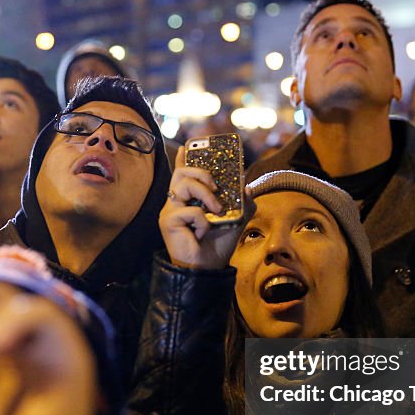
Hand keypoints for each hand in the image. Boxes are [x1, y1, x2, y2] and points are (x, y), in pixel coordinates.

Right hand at [159, 146, 251, 269]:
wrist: (208, 267)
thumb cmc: (217, 245)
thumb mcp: (237, 220)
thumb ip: (243, 202)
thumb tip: (247, 186)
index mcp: (190, 199)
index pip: (183, 172)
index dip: (184, 158)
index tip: (188, 146)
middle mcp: (177, 202)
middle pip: (181, 172)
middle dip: (202, 172)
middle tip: (217, 187)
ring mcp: (171, 210)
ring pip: (184, 184)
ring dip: (206, 195)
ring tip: (217, 210)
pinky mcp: (167, 221)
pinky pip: (189, 210)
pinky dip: (203, 222)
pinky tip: (202, 234)